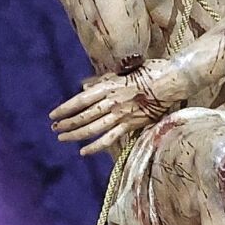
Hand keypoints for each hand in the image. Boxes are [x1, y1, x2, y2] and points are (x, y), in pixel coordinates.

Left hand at [49, 61, 186, 154]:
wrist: (171, 82)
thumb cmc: (150, 72)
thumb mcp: (122, 72)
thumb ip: (102, 80)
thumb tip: (84, 86)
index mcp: (108, 86)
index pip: (80, 99)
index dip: (65, 108)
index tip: (53, 114)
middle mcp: (111, 101)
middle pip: (83, 115)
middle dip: (66, 123)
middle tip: (54, 128)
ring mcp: (120, 115)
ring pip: (92, 128)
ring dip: (75, 134)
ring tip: (62, 138)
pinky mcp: (131, 125)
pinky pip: (109, 139)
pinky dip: (95, 146)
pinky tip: (83, 152)